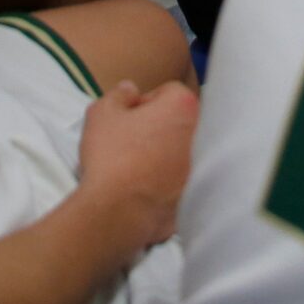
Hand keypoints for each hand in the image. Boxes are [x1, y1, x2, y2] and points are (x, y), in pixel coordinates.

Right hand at [78, 80, 198, 248]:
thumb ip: (118, 95)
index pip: (168, 92)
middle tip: (131, 142)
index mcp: (183, 107)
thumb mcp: (102, 114)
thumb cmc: (111, 157)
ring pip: (181, 151)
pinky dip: (167, 182)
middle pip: (179, 121)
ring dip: (163, 154)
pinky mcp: (197, 196)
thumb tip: (130, 90)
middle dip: (158, 127)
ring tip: (136, 168)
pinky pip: (181, 181)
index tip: (127, 119)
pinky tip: (145, 189)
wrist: (117, 213)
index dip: (144, 102)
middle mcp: (201, 134)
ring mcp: (201, 168)